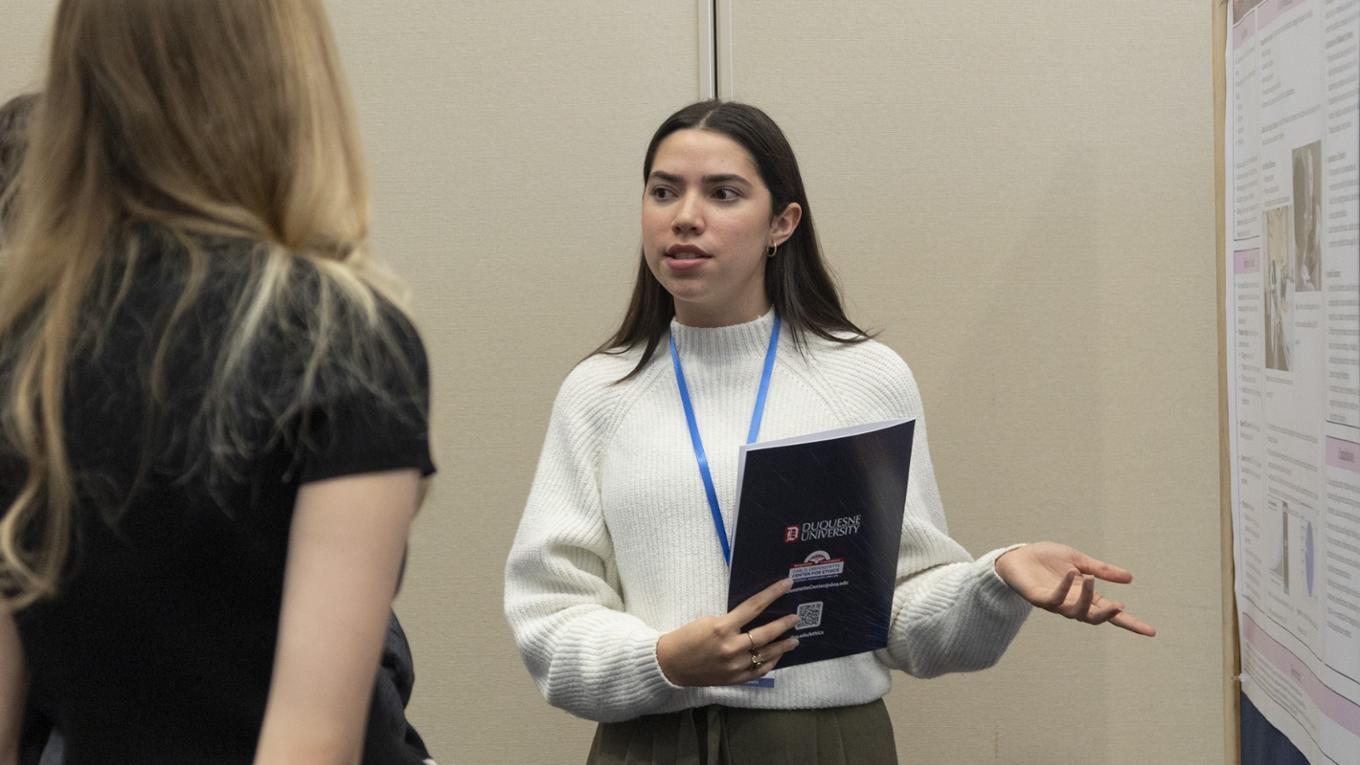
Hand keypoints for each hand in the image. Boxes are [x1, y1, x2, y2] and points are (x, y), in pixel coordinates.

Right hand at [656, 578, 801, 685]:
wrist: (670, 664)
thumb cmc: (687, 637)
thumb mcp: (708, 620)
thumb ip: (731, 620)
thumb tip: (754, 614)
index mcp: (722, 627)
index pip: (753, 607)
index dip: (772, 594)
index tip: (786, 585)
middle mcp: (731, 647)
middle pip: (765, 633)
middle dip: (783, 624)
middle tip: (795, 618)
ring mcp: (734, 666)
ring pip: (766, 654)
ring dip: (782, 646)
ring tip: (794, 639)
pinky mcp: (734, 679)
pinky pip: (759, 670)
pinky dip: (770, 662)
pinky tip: (777, 655)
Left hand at [994, 542, 1155, 636]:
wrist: (1018, 556)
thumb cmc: (1047, 559)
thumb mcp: (1079, 561)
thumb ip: (1101, 570)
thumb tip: (1130, 578)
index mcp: (1085, 596)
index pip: (1111, 613)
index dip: (1130, 623)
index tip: (1151, 632)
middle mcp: (1072, 603)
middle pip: (1094, 618)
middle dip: (1108, 616)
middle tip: (1119, 607)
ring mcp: (1055, 603)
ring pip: (1075, 612)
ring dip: (1085, 598)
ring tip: (1089, 578)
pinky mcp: (1039, 598)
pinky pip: (1054, 599)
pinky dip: (1064, 588)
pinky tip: (1072, 574)